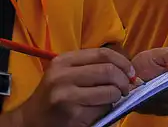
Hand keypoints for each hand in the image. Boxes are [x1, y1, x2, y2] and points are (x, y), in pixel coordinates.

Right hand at [15, 48, 134, 126]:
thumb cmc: (55, 94)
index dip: (123, 61)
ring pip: (110, 91)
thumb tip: (127, 68)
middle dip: (124, 80)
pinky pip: (103, 109)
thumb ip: (92, 66)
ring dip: (117, 96)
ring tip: (113, 99)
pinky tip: (99, 110)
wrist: (31, 121)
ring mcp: (67, 97)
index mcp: (63, 61)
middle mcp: (63, 77)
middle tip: (126, 88)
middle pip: (108, 71)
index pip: (103, 54)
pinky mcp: (73, 116)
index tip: (130, 71)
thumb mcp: (67, 72)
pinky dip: (108, 109)